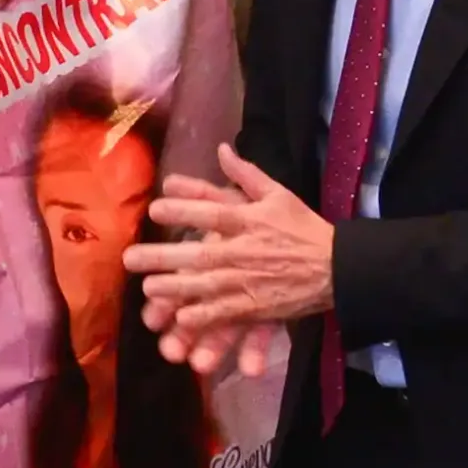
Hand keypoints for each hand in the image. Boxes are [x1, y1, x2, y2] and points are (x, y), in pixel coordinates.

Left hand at [122, 144, 333, 363]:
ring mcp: (249, 281)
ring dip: (175, 288)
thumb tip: (221, 149)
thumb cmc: (304, 228)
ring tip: (148, 289)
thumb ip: (246, 174)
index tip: (154, 209)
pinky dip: (204, 316)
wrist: (339, 267)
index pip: (213, 212)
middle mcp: (245, 251)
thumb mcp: (279, 194)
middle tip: (129, 259)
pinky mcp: (256, 307)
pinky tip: (180, 318)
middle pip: (199, 253)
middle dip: (163, 256)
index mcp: (250, 220)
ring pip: (206, 286)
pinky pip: (225, 313)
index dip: (183, 209)